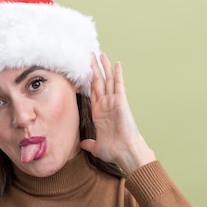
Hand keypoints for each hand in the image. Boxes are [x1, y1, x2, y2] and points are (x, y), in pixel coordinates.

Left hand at [80, 53, 155, 174]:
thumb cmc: (113, 151)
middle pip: (99, 82)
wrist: (124, 152)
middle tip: (90, 55)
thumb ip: (88, 143)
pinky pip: (118, 85)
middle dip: (94, 69)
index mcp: (98, 113)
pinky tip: (116, 63)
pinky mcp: (121, 102)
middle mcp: (105, 105)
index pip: (93, 92)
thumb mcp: (95, 146)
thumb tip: (82, 144)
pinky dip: (117, 74)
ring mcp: (113, 102)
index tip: (85, 70)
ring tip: (101, 54)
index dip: (89, 80)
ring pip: (108, 80)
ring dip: (104, 67)